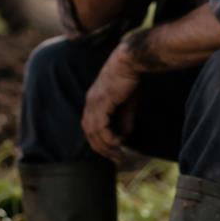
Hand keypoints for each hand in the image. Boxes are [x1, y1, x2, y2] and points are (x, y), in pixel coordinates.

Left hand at [81, 46, 142, 163]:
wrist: (130, 60)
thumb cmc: (130, 77)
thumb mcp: (128, 102)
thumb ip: (125, 118)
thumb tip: (125, 134)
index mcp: (94, 101)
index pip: (91, 126)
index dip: (100, 140)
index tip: (114, 151)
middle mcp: (90, 103)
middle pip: (89, 133)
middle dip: (102, 149)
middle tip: (116, 160)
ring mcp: (94, 103)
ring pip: (94, 133)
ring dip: (106, 147)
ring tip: (118, 156)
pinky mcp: (101, 103)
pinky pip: (100, 127)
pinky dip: (108, 138)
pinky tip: (119, 143)